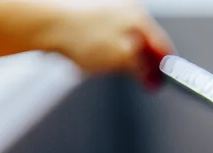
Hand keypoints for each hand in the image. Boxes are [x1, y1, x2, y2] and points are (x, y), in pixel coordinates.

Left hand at [44, 1, 173, 85]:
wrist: (48, 24)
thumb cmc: (81, 36)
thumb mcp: (123, 59)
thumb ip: (144, 69)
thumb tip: (154, 77)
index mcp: (138, 16)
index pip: (162, 46)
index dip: (164, 68)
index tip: (161, 82)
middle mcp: (125, 10)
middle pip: (143, 45)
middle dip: (139, 64)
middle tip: (131, 78)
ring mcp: (107, 12)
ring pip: (123, 44)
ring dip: (117, 60)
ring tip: (102, 65)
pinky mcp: (91, 18)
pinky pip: (105, 42)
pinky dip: (101, 54)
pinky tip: (89, 58)